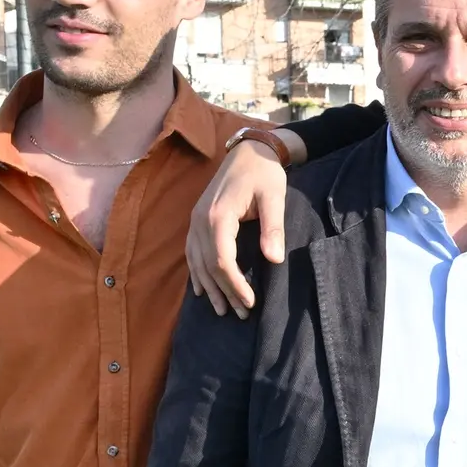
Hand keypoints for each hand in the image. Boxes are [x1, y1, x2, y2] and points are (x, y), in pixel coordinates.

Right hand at [187, 135, 297, 314]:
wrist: (249, 151)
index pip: (221, 259)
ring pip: (196, 261)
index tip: (250, 302)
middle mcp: (200, 220)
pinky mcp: (198, 219)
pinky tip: (201, 290)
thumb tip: (274, 258)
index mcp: (218, 215)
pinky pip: (191, 252)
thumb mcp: (275, 197)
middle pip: (207, 265)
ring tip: (223, 310)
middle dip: (224, 292)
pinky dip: (196, 273)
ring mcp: (195, 220)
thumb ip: (273, 227)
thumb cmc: (264, 173)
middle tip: (242, 314)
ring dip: (209, 287)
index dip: (234, 284)